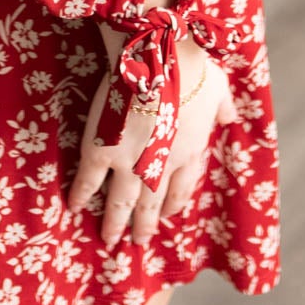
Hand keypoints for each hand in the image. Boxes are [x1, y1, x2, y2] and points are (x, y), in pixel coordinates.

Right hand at [66, 45, 238, 249]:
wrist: (159, 61)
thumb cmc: (193, 70)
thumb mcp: (218, 88)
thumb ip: (223, 107)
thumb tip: (231, 116)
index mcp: (189, 153)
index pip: (181, 190)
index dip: (172, 205)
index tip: (166, 216)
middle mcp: (160, 166)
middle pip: (151, 204)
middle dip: (144, 225)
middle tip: (138, 242)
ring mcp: (129, 163)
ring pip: (121, 202)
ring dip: (114, 223)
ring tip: (109, 240)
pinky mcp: (102, 151)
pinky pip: (89, 180)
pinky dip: (80, 195)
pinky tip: (73, 207)